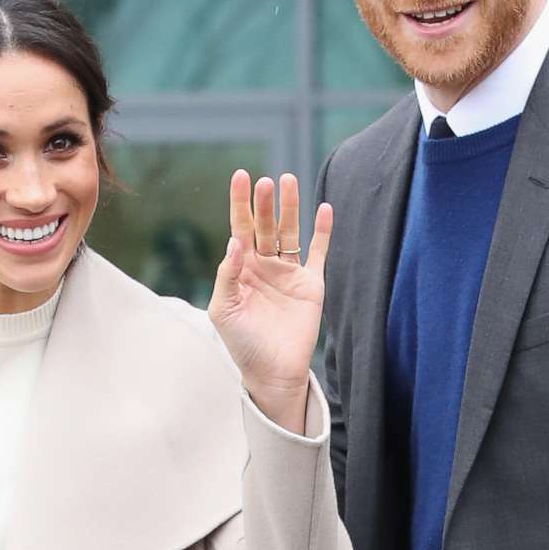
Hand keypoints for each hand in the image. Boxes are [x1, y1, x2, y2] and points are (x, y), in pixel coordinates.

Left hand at [207, 170, 331, 429]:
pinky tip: (325, 209)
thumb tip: (235, 240)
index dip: (239, 203)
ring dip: (290, 208)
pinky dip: (323, 232)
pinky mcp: (311, 285)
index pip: (240, 228)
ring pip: (289, 232)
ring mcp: (288, 274)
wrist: (273, 373)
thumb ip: (227, 274)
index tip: (240, 177)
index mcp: (241, 269)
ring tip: (288, 181)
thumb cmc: (242, 345)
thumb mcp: (223, 310)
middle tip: (266, 182)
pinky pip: (319, 252)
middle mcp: (264, 266)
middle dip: (265, 203)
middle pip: (265, 226)